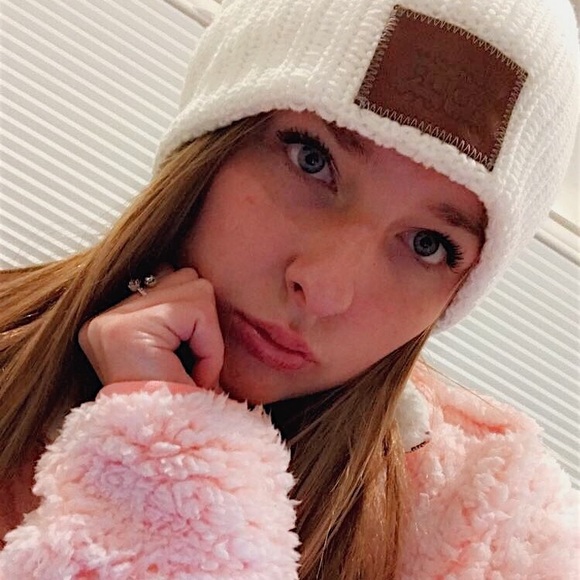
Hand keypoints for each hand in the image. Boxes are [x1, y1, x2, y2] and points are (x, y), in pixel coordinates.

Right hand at [79, 267, 223, 391]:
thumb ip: (177, 306)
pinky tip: (192, 376)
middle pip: (186, 277)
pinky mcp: (128, 329)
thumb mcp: (179, 347)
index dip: (195, 316)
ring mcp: (112, 320)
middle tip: (189, 367)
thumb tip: (191, 272)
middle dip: (203, 323)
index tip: (183, 356)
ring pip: (196, 288)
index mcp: (114, 318)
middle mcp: (106, 315)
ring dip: (208, 336)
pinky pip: (197, 312)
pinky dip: (209, 347)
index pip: (172, 276)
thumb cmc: (181, 402)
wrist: (167, 452)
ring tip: (189, 372)